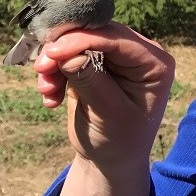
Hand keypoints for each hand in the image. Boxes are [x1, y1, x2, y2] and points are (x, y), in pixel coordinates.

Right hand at [33, 22, 175, 172]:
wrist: (110, 160)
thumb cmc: (120, 140)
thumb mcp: (108, 113)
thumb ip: (91, 81)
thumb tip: (68, 54)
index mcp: (156, 63)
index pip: (118, 39)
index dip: (84, 40)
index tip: (53, 51)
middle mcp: (139, 53)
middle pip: (97, 34)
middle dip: (64, 50)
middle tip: (40, 69)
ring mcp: (116, 57)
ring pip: (78, 43)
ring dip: (55, 63)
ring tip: (46, 91)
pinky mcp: (95, 64)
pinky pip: (68, 56)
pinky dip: (54, 72)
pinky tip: (51, 99)